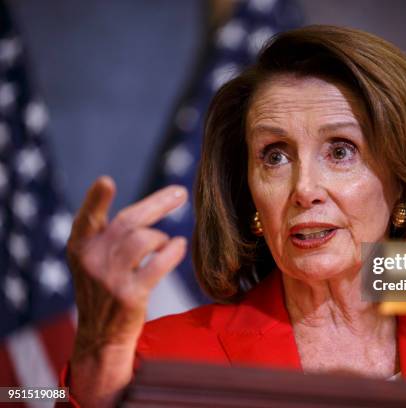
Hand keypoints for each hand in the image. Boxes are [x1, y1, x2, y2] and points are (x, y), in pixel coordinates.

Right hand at [67, 176, 187, 405]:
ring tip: (164, 243)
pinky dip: (172, 252)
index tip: (106, 181)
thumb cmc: (104, 289)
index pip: (87, 218)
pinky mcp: (129, 296)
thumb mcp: (95, 259)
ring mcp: (110, 278)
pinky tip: (179, 247)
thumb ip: (112, 233)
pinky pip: (157, 265)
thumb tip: (154, 202)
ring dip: (161, 238)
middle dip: (158, 203)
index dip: (96, 200)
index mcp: (80, 247)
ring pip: (143, 240)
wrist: (101, 336)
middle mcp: (92, 260)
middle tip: (181, 193)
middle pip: (128, 222)